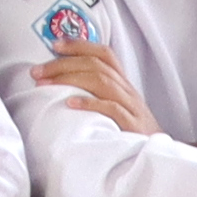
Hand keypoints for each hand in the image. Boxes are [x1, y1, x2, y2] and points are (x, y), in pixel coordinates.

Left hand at [35, 44, 157, 135]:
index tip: (53, 43)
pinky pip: (112, 109)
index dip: (80, 45)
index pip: (103, 54)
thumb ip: (98, 93)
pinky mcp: (132, 125)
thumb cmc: (133, 131)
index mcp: (123, 83)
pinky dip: (90, 104)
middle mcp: (127, 90)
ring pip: (102, 82)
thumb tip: (63, 84)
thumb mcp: (118, 106)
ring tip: (46, 84)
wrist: (159, 154)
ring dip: (70, 79)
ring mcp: (131, 106)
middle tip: (37, 71)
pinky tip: (70, 103)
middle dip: (64, 64)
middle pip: (96, 65)